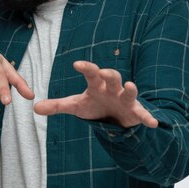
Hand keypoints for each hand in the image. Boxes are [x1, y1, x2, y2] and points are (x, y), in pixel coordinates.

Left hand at [34, 61, 158, 128]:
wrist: (115, 116)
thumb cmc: (95, 105)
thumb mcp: (76, 106)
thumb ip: (57, 106)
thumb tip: (34, 108)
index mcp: (97, 85)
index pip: (91, 73)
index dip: (85, 68)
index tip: (76, 64)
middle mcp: (112, 88)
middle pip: (112, 77)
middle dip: (109, 74)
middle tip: (104, 72)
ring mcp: (125, 98)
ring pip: (129, 91)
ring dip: (131, 89)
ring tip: (132, 86)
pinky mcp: (135, 111)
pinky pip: (142, 114)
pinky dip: (148, 118)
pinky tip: (153, 123)